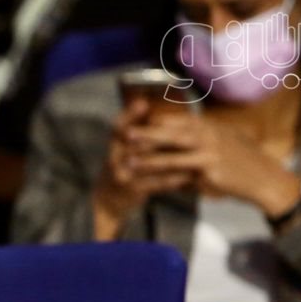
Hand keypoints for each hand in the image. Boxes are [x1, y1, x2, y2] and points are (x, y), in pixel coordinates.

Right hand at [91, 98, 194, 239]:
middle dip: (159, 136)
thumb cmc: (122, 168)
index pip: (118, 126)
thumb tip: (144, 101)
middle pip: (136, 143)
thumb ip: (132, 128)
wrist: (108, 200)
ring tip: (192, 153)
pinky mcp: (132, 190)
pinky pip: (156, 182)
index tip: (143, 103)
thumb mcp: (121, 148)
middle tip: (184, 130)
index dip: (129, 114)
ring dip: (172, 158)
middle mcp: (114, 158)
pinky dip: (174, 178)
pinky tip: (188, 174)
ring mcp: (122, 175)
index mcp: (113, 145)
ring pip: (149, 162)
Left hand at [125, 112, 300, 215]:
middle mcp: (210, 136)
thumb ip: (203, 143)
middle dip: (147, 132)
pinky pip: (181, 175)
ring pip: (173, 154)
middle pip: (173, 132)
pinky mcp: (210, 172)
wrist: (265, 179)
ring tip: (128, 159)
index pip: (180, 120)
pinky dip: (163, 178)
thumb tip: (184, 138)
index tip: (136, 121)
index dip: (158, 121)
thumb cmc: (244, 163)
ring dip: (149, 157)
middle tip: (124, 133)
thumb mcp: (225, 144)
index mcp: (212, 127)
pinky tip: (148, 182)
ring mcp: (210, 153)